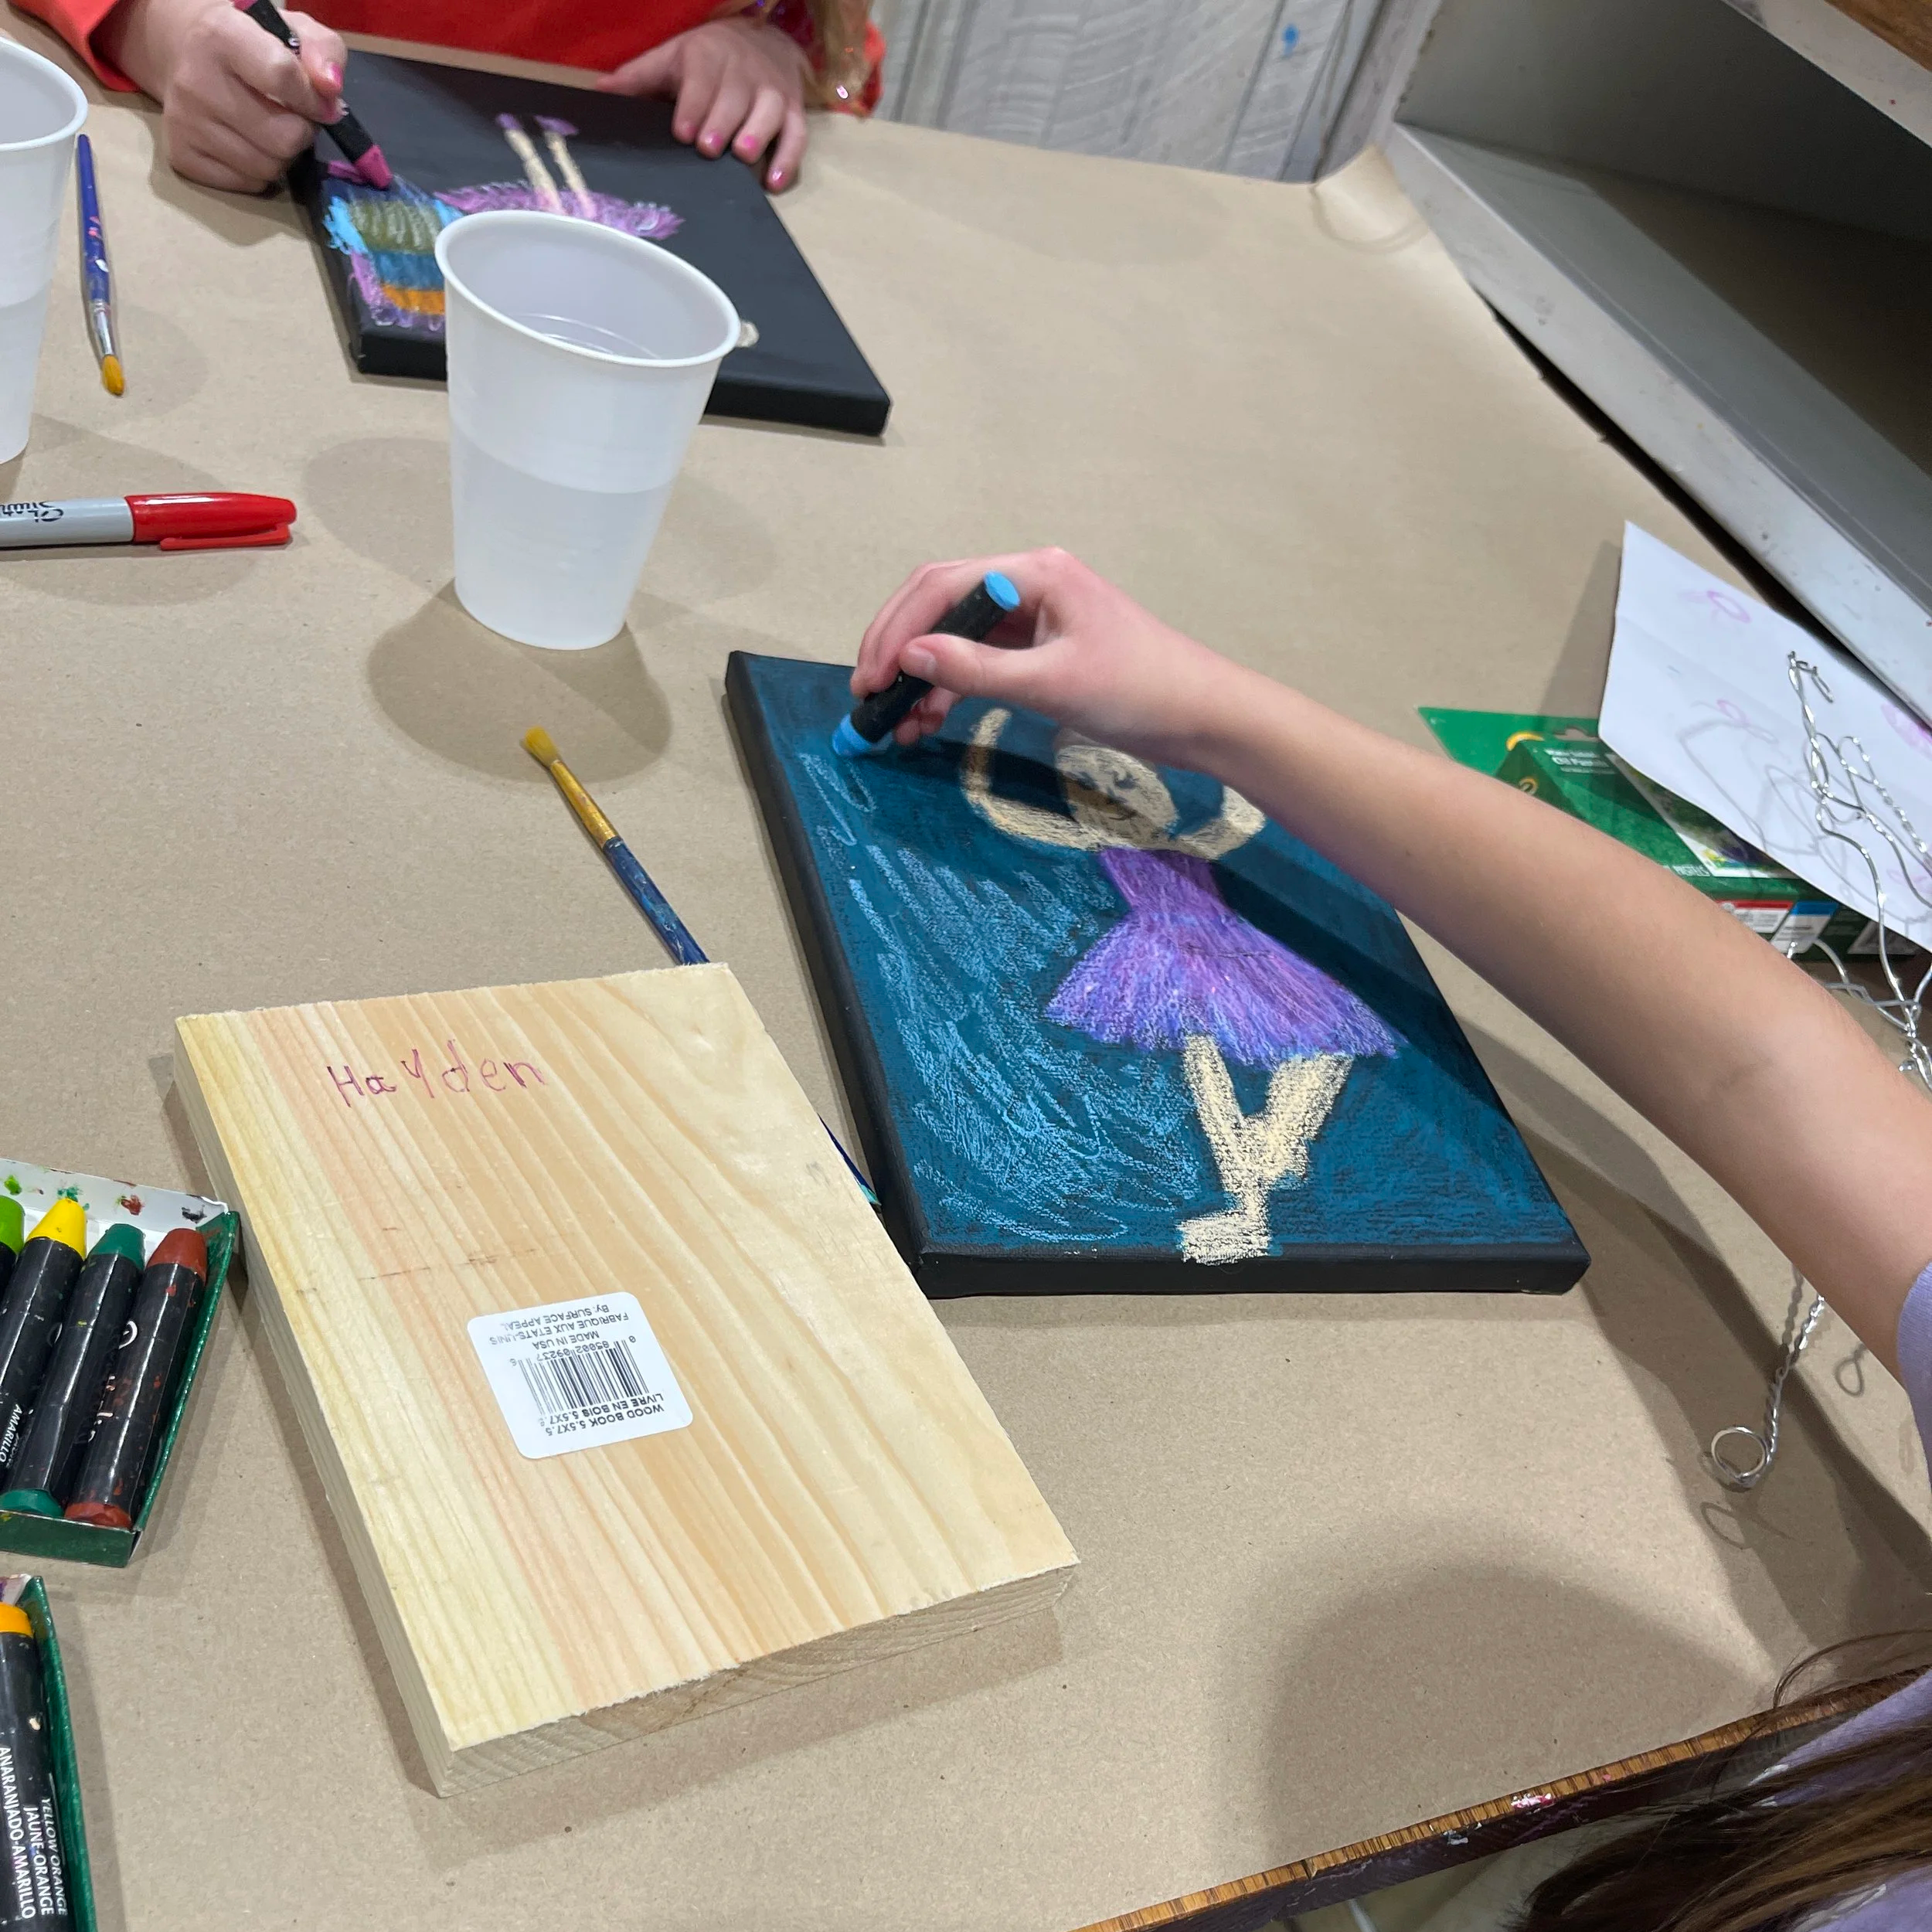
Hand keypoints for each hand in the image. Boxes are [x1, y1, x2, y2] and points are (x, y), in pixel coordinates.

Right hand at [101, 0, 345, 192]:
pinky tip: (247, 143)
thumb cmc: (252, 43)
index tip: (318, 102)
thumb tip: (330, 90)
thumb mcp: (294, 30)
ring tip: (270, 128)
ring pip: (268, 168)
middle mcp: (195, 81)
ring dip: (282, 155)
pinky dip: (258, 172)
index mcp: (221, 37)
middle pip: (283, 139)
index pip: (282, 77)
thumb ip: (323, 51)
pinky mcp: (182, 157)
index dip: (313, 99)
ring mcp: (184, 122)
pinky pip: (248, 184)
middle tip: (292, 116)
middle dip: (300, 132)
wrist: (186, 53)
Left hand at [599, 18, 809, 190]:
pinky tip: (772, 183)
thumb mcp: (671, 58)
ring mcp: (772, 93)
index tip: (682, 132)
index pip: (702, 80)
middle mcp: (744, 72)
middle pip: (735, 98)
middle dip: (722, 122)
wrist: (763, 40)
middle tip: (708, 148)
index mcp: (709, 56)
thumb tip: (600, 92)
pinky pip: (796, 136)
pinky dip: (788, 159)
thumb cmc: (707, 58)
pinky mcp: (794, 112)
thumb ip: (638, 77)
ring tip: (743, 157)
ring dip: (757, 135)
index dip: (693, 105)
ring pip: (769, 113)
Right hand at [852, 548, 1259, 766]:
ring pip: (954, 636)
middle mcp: (1028, 585)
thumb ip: (976, 670)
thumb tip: (909, 657)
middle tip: (868, 697)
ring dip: (921, 677)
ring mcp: (1033, 617)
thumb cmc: (1140, 691)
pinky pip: (978, 661)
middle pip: (938, 604)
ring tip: (896, 724)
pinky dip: (950, 689)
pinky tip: (928, 720)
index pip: (941, 586)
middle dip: (898, 649)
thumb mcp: (1051, 683)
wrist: (1202, 717)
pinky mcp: (1039, 650)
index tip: (870, 678)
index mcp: (1034, 574)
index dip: (896, 631)